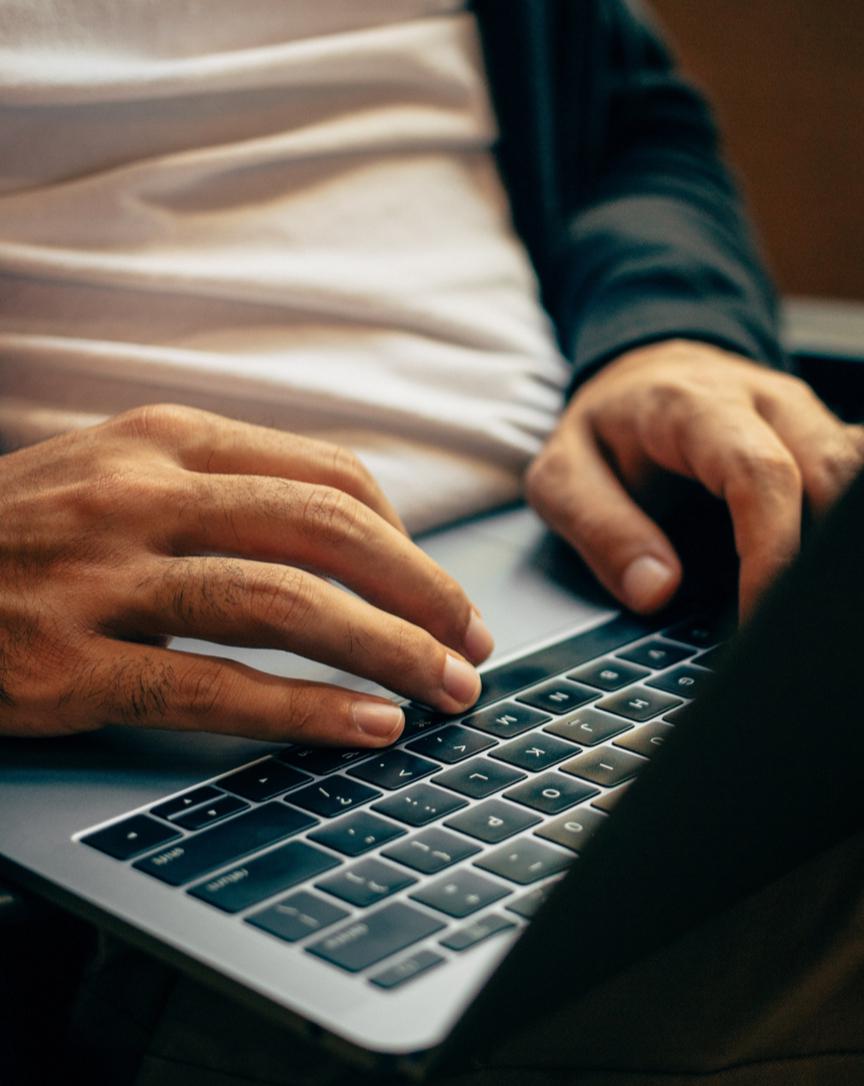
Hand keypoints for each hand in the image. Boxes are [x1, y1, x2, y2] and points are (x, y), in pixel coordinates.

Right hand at [0, 405, 492, 742]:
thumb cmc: (21, 534)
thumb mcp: (120, 475)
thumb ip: (227, 491)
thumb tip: (358, 541)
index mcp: (165, 438)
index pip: (331, 475)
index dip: (409, 541)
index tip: (444, 592)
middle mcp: (139, 493)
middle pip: (328, 532)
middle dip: (423, 594)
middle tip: (473, 645)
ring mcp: (97, 577)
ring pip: (285, 603)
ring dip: (388, 650)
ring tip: (446, 691)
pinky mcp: (62, 665)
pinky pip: (212, 689)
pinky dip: (306, 710)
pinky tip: (366, 727)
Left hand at [526, 340, 863, 614]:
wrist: (644, 374)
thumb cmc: (607, 429)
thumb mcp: (563, 474)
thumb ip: (600, 529)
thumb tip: (656, 589)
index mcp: (697, 404)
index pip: (761, 474)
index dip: (772, 550)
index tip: (760, 617)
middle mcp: (767, 401)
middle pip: (836, 473)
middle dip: (827, 559)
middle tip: (802, 632)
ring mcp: (808, 416)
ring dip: (856, 545)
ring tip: (826, 614)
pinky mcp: (829, 438)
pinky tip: (843, 581)